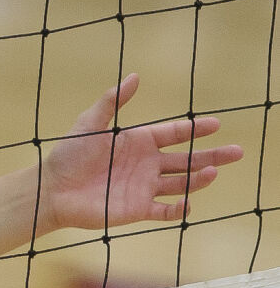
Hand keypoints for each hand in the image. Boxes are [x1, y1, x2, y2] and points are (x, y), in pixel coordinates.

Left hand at [41, 74, 242, 234]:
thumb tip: (135, 77)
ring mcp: (144, 187)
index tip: (215, 123)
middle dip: (211, 155)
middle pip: (186, 159)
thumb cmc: (68, 154)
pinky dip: (178, 209)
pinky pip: (165, 211)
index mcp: (137, 142)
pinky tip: (189, 203)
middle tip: (237, 151)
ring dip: (198, 179)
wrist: (51, 189)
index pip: (173, 134)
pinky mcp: (138, 209)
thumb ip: (112, 101)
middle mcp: (146, 164)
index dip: (194, 130)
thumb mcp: (90, 123)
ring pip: (180, 183)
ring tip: (213, 172)